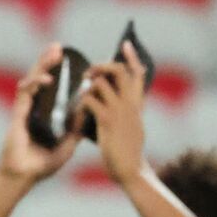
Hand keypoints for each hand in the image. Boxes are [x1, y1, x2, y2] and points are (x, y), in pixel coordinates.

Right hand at [0, 44, 83, 184]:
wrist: (23, 176)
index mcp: (46, 114)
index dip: (60, 74)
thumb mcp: (67, 145)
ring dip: (42, 65)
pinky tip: (46, 79)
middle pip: (42, 79)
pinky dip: (35, 84)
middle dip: (49, 62)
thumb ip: (76, 129)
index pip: (53, 88)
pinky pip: (25, 93)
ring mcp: (26, 109)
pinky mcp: (18, 114)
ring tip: (53, 52)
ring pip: (33, 80)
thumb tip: (89, 110)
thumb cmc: (42, 165)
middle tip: (59, 48)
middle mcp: (35, 108)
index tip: (72, 62)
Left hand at [78, 42, 148, 187]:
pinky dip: (81, 102)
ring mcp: (119, 111)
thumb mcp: (135, 128)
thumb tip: (124, 103)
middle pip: (119, 71)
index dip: (132, 57)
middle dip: (102, 66)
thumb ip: (131, 112)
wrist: (131, 171)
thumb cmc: (130, 153)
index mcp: (138, 104)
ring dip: (88, 85)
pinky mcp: (107, 121)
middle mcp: (131, 103)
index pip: (139, 74)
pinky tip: (77, 111)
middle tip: (90, 73)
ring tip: (82, 94)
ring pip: (102, 82)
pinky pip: (90, 100)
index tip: (125, 45)